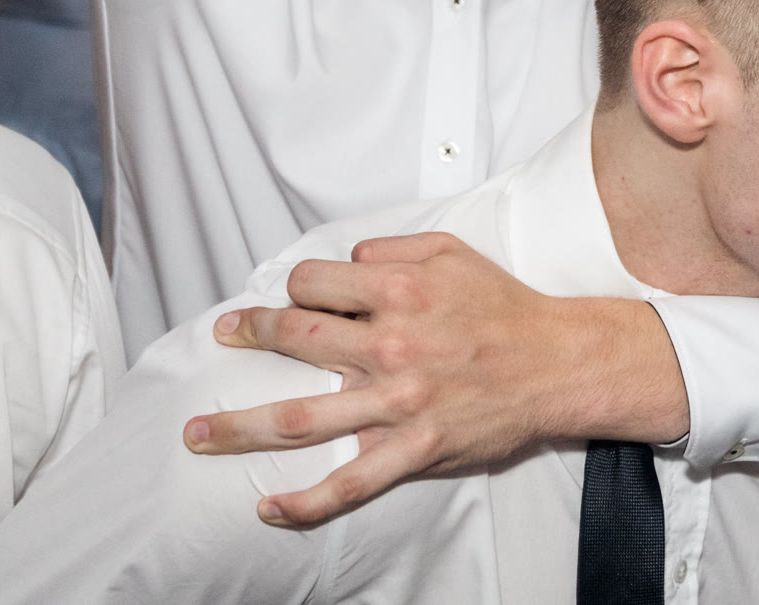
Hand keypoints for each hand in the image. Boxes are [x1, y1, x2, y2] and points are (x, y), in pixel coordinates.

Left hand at [184, 231, 688, 526]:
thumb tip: (349, 262)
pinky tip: (270, 508)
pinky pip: (351, 482)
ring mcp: (400, 401)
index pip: (315, 284)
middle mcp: (393, 344)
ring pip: (303, 417)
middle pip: (296, 340)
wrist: (558, 362)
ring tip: (200, 435)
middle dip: (248, 335)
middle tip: (223, 338)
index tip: (291, 297)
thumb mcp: (453, 252)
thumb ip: (395, 250)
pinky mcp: (416, 447)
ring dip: (243, 427)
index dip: (296, 287)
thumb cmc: (505, 308)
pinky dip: (306, 501)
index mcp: (400, 292)